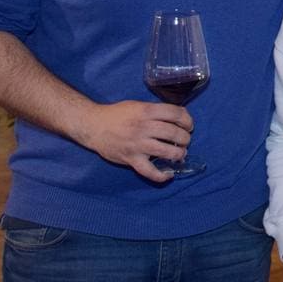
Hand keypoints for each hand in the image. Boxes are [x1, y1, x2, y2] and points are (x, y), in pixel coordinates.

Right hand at [73, 100, 193, 181]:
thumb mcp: (138, 105)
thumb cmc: (118, 114)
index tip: (188, 125)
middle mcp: (144, 127)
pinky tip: (169, 175)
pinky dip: (161, 176)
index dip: (187, 120)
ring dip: (179, 153)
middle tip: (185, 140)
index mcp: (147, 111)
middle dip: (185, 137)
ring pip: (166, 151)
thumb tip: (179, 116)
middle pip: (174, 132)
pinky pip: (149, 171)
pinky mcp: (131, 159)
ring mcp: (137, 144)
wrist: (94, 126)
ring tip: (181, 153)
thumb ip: (157, 111)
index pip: (176, 114)